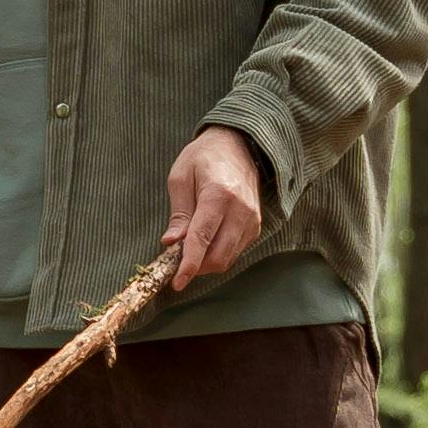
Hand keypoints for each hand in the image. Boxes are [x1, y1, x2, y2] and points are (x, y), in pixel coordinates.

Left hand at [163, 124, 268, 286]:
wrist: (238, 144)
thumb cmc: (203, 157)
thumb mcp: (181, 177)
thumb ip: (179, 214)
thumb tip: (171, 243)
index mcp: (219, 195)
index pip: (202, 239)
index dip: (188, 265)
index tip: (177, 282)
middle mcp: (240, 210)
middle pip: (218, 257)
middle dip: (195, 267)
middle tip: (176, 260)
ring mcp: (252, 219)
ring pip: (228, 258)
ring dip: (206, 262)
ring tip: (190, 248)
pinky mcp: (256, 225)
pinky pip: (236, 251)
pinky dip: (219, 253)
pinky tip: (207, 241)